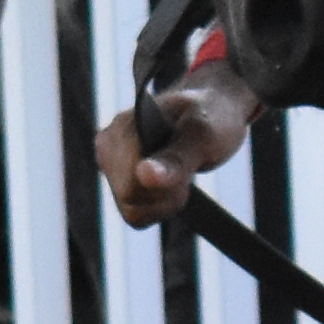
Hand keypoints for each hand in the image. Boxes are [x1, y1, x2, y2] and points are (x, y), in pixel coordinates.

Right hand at [94, 66, 254, 229]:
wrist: (213, 110)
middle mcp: (109, 144)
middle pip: (129, 199)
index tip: (188, 163)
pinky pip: (135, 213)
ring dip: (164, 202)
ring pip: (132, 210)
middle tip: (187, 168)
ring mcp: (111, 163)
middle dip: (165, 194)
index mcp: (124, 127)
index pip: (130, 184)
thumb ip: (175, 158)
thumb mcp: (204, 136)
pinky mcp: (119, 179)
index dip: (165, 185)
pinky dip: (159, 206)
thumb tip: (144, 175)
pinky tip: (171, 183)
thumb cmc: (211, 117)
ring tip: (180, 173)